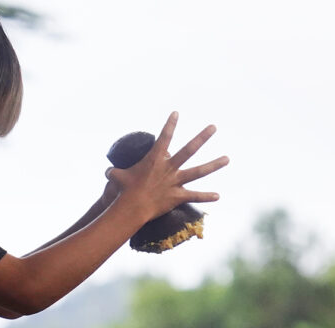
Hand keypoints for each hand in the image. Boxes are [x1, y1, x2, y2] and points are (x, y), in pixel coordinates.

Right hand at [105, 112, 228, 222]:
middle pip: (189, 149)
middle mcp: (169, 168)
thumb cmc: (124, 191)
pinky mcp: (178, 196)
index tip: (176, 113)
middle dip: (202, 137)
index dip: (170, 124)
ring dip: (214, 165)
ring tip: (227, 158)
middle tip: (214, 127)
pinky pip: (194, 196)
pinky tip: (218, 195)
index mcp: (155, 159)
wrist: (132, 207)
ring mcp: (175, 182)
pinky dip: (206, 196)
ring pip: (198, 171)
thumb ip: (114, 173)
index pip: (164, 137)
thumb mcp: (116, 178)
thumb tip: (107, 172)